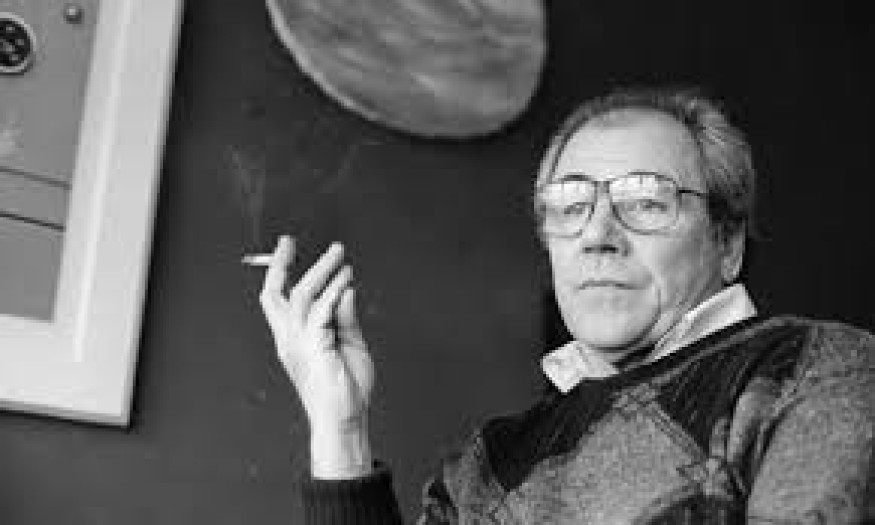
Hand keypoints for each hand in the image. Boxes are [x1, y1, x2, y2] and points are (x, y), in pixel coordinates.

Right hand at [259, 235, 373, 476]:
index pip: (276, 300)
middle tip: (294, 241)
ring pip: (302, 295)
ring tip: (340, 256)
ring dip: (322, 271)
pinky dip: (335, 290)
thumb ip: (345, 317)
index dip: (278, 272)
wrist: (345, 419)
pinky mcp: (315, 346)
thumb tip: (346, 289)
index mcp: (292, 339)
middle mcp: (289, 340)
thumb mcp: (349, 344)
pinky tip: (347, 279)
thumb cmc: (347, 388)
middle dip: (283, 264)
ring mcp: (299, 344)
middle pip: (276, 294)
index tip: (287, 247)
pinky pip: (323, 309)